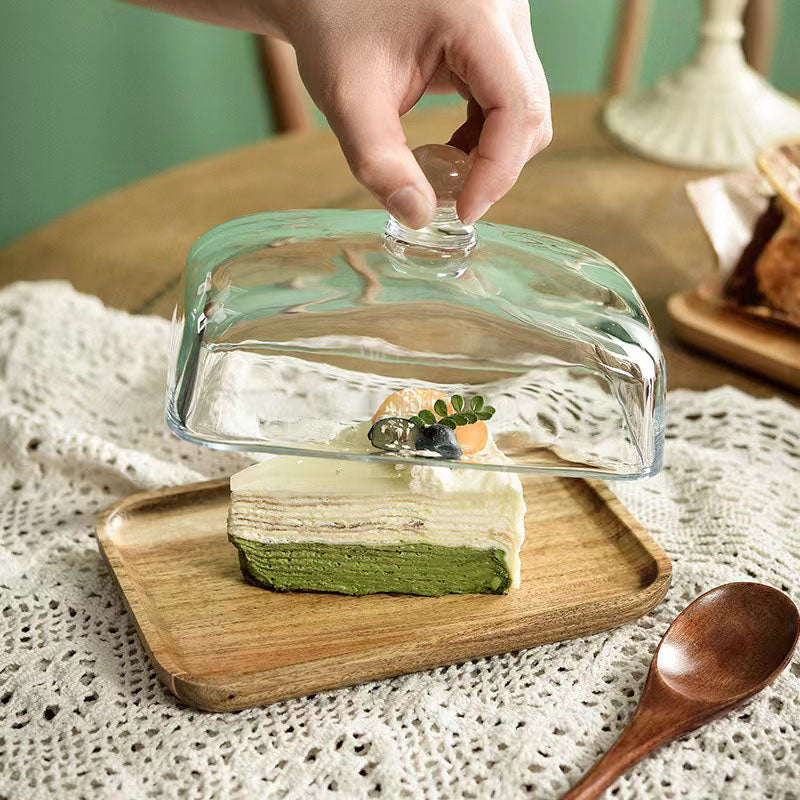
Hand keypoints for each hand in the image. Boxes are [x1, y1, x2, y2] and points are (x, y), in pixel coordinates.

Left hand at [278, 0, 551, 227]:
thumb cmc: (332, 26)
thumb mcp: (347, 97)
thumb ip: (379, 162)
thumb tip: (419, 217)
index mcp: (477, 15)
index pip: (517, 107)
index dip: (497, 171)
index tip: (462, 211)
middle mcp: (505, 12)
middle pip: (530, 111)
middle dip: (496, 167)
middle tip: (451, 199)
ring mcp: (505, 22)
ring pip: (524, 109)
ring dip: (492, 154)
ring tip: (442, 172)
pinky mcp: (497, 37)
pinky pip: (510, 100)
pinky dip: (485, 137)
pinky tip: (450, 150)